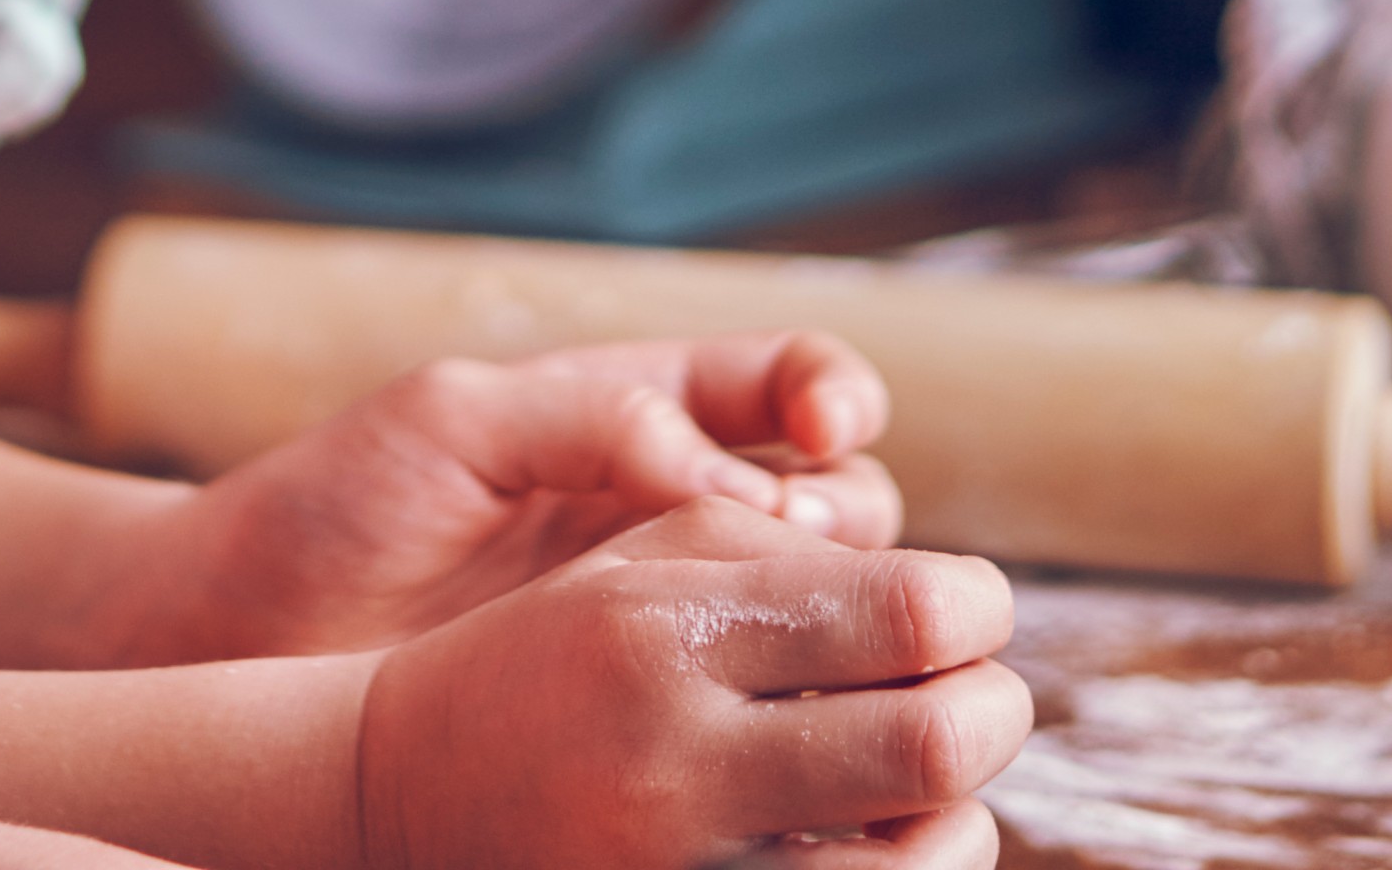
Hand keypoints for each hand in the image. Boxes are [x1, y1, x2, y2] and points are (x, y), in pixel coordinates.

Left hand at [95, 334, 908, 663]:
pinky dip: (797, 710)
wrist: (242, 638)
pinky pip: (755, 709)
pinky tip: (783, 721)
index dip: (829, 392)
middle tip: (794, 540)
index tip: (823, 421)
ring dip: (840, 614)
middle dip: (846, 511)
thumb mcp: (449, 422)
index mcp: (638, 414)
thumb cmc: (331, 507)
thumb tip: (714, 463)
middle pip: (838, 499)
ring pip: (816, 609)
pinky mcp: (642, 715)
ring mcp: (660, 618)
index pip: (786, 383)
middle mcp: (669, 511)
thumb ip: (586, 418)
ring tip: (798, 632)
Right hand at [346, 497, 1028, 869]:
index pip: (916, 610)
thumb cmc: (548, 657)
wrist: (395, 792)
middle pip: (941, 742)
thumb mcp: (639, 561)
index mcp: (671, 626)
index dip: (981, 606)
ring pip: (920, 868)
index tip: (967, 611)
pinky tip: (874, 849)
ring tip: (930, 792)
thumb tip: (955, 601)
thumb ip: (791, 553)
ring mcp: (678, 868)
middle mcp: (678, 753)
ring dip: (961, 822)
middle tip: (976, 698)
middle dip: (996, 713)